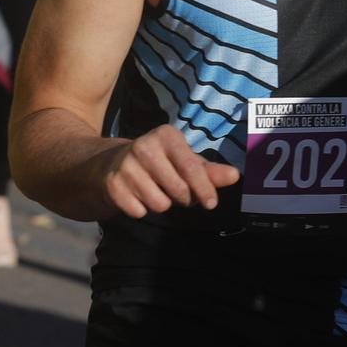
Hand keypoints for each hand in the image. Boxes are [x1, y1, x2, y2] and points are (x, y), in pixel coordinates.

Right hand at [92, 125, 239, 218]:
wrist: (111, 165)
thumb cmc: (159, 163)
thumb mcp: (184, 162)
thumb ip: (210, 171)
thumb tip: (235, 176)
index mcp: (166, 135)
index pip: (192, 168)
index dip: (205, 189)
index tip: (211, 203)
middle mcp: (144, 146)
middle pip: (179, 190)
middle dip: (182, 198)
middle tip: (174, 190)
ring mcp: (126, 165)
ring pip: (160, 204)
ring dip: (161, 204)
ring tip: (154, 190)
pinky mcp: (113, 184)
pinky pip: (139, 211)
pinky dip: (142, 210)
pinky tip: (136, 196)